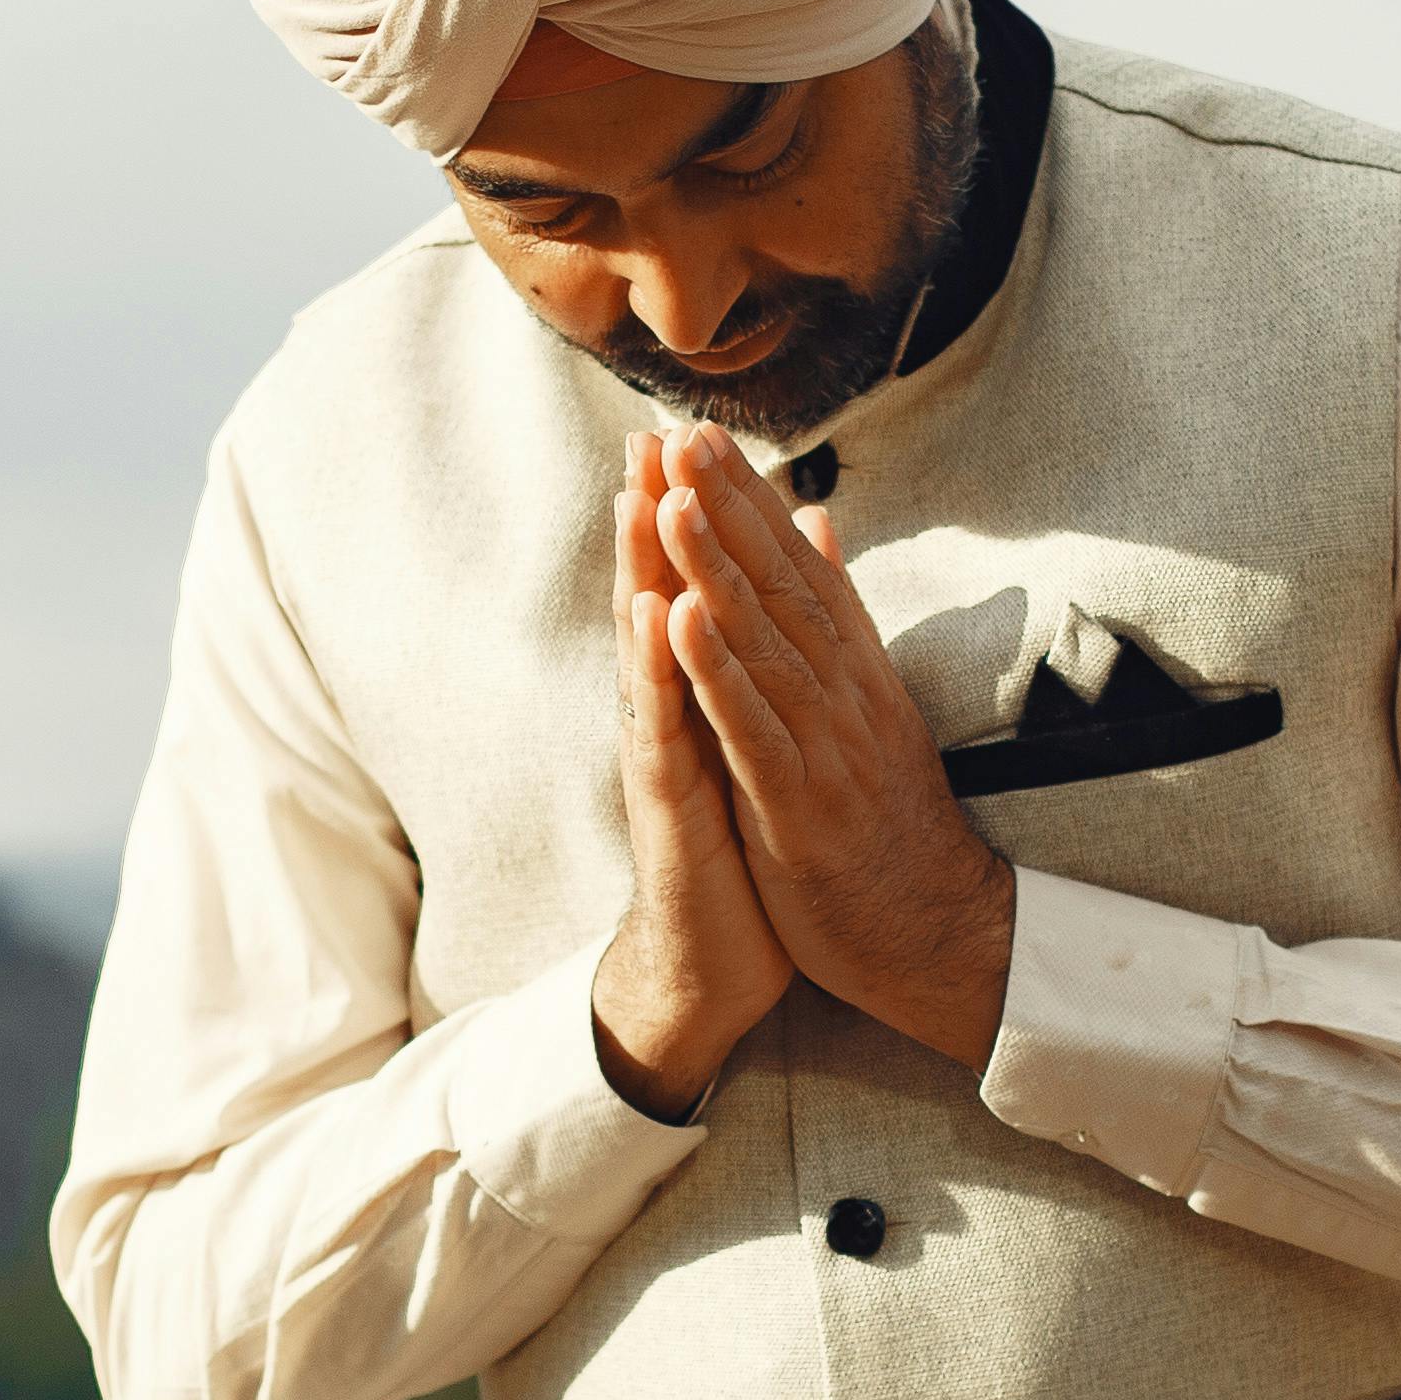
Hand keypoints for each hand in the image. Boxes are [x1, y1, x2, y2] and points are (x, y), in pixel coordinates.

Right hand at [593, 429, 797, 1118]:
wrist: (715, 965)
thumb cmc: (737, 857)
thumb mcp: (750, 753)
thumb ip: (748, 682)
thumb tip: (762, 621)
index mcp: (697, 700)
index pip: (687, 592)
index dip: (690, 518)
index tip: (691, 436)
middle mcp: (668, 717)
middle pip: (654, 598)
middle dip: (651, 518)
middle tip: (648, 433)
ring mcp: (660, 758)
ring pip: (644, 650)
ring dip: (639, 571)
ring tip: (638, 497)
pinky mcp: (667, 807)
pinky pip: (661, 728)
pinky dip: (658, 671)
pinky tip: (655, 617)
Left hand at [648, 432, 1017, 1071]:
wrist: (935, 930)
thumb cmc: (891, 822)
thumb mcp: (870, 708)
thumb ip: (838, 617)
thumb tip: (819, 523)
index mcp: (855, 674)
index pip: (799, 570)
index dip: (749, 501)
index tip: (703, 435)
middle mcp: (845, 696)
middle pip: (781, 587)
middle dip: (729, 509)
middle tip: (683, 436)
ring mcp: (827, 748)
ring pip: (766, 644)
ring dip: (719, 570)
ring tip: (676, 501)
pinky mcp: (802, 805)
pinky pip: (754, 729)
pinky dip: (718, 673)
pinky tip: (682, 623)